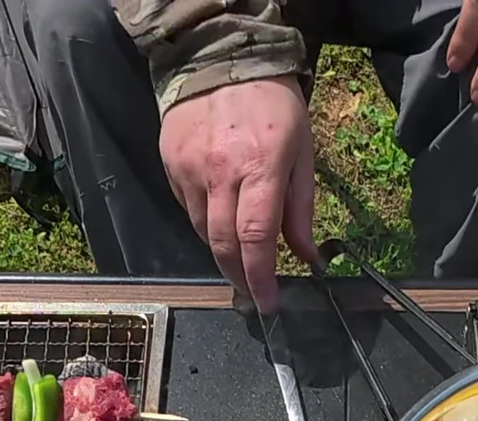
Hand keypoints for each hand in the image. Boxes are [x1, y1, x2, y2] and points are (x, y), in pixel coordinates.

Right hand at [159, 76, 318, 312]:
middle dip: (239, 277)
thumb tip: (308, 256)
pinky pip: (187, 209)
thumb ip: (301, 208)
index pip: (256, 238)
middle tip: (253, 294)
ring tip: (240, 254)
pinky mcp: (170, 166)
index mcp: (260, 168)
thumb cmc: (272, 105)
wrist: (220, 60)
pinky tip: (219, 216)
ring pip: (202, 231)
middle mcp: (220, 174)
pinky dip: (204, 223)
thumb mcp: (302, 151)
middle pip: (223, 245)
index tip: (268, 303)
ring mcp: (189, 170)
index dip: (261, 278)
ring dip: (222, 251)